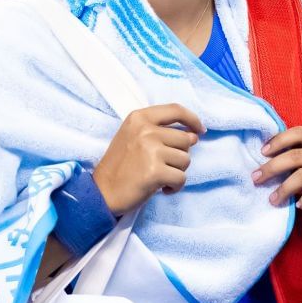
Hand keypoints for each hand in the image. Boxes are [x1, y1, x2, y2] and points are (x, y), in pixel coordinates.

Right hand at [91, 103, 205, 214]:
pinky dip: (174, 187)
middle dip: (179, 155)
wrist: (102, 192)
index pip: (175, 110)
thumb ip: (160, 131)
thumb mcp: (132, 137)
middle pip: (185, 139)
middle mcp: (145, 130)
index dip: (192, 119)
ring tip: (159, 177)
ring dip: (176, 172)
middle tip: (162, 165)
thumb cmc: (119, 166)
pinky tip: (161, 188)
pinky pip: (181, 178)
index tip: (199, 130)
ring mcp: (151, 150)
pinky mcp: (155, 171)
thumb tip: (194, 136)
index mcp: (139, 118)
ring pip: (185, 160)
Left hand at [255, 126, 301, 238]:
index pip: (300, 132)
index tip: (262, 153)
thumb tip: (263, 155)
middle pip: (298, 155)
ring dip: (284, 189)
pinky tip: (297, 206)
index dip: (279, 141)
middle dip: (272, 167)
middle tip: (256, 178)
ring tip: (272, 199)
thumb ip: (294, 157)